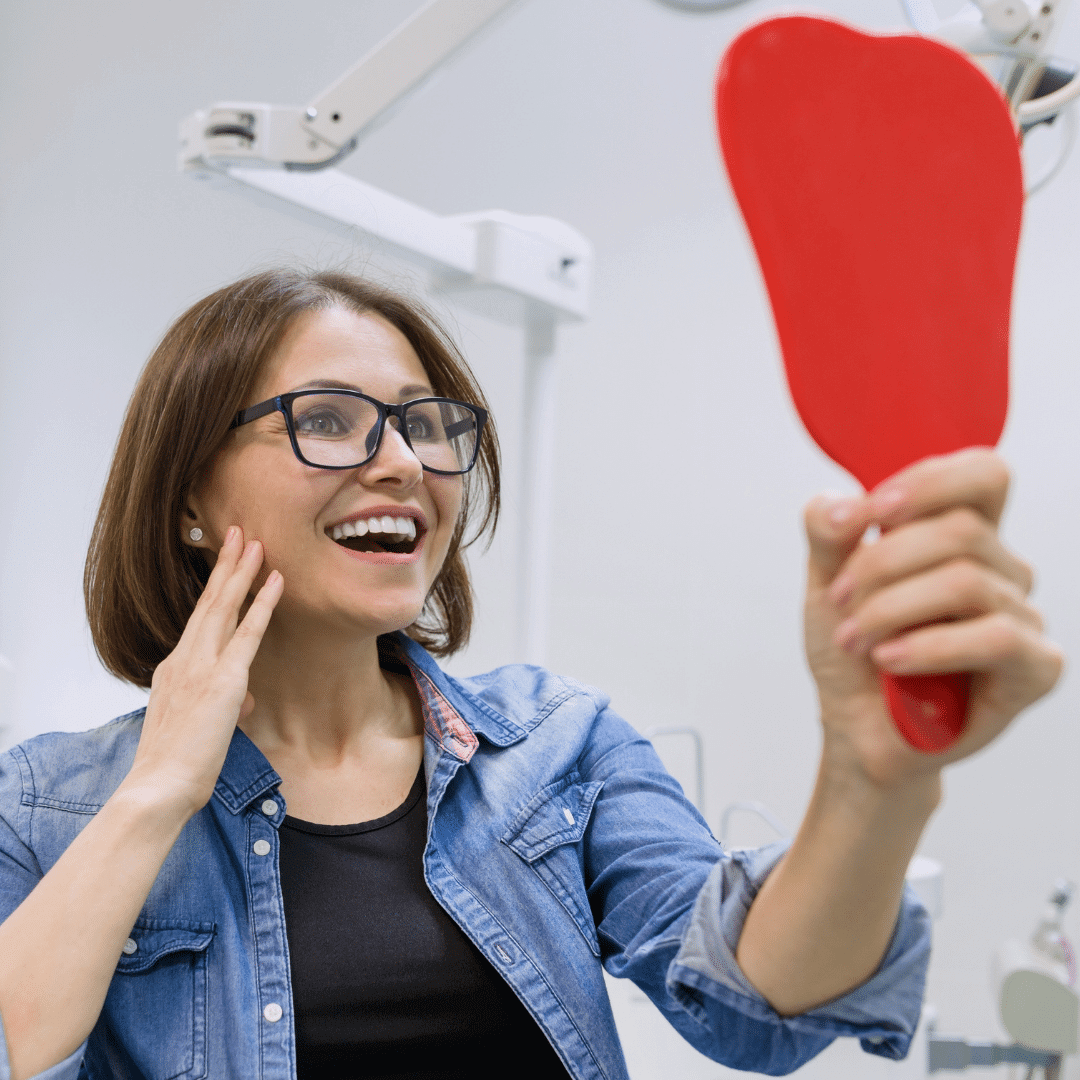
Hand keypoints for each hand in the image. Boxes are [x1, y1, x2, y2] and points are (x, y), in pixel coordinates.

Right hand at [123, 527, 283, 815]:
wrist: (156, 788)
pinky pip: (248, 633)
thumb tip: (246, 699)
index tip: (226, 563)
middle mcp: (183, 659)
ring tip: (256, 542)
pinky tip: (276, 581)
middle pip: (208, 602)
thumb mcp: (200, 727)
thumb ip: (223, 705)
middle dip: (226, 565)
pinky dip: (263, 603)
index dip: (214, 589)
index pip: (199, 620)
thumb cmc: (175, 766)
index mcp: (173, 669)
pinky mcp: (222, 680)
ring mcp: (200, 666)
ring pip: (223, 607)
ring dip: (242, 571)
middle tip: (239, 533)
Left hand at [803, 448, 1062, 785]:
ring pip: (966, 581)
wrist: (855, 725)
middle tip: (839, 600)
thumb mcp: (826, 582)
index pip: (984, 475)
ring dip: (891, 609)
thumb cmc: (853, 649)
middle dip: (882, 564)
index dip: (931, 482)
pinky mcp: (1032, 668)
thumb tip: (843, 506)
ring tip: (854, 639)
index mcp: (960, 536)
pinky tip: (890, 659)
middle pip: (960, 529)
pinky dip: (929, 646)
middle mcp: (999, 570)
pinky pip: (994, 638)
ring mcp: (1021, 617)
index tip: (873, 512)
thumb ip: (828, 534)